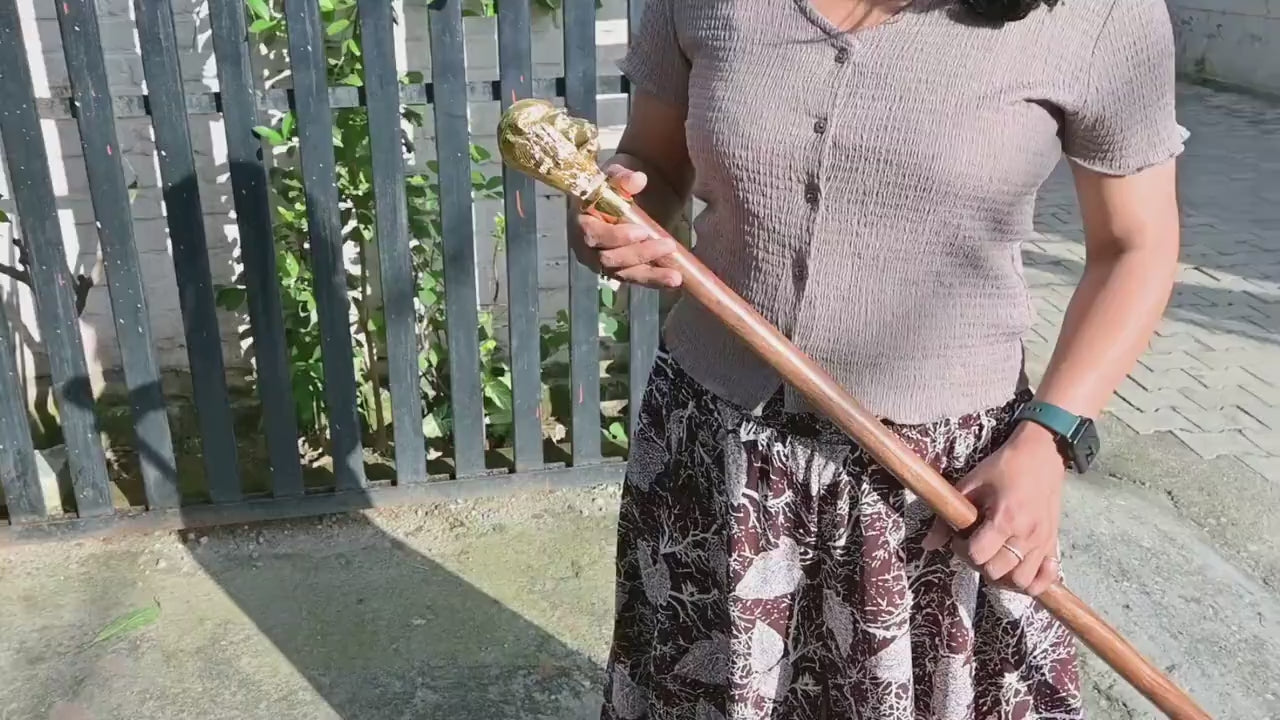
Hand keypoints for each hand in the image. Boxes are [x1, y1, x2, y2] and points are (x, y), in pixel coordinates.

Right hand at [573, 164, 681, 288]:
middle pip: (610, 259)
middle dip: (640, 254)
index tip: (641, 231)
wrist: (615, 200)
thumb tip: (638, 179)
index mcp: (582, 223)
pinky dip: (654, 281)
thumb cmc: (610, 187)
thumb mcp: (614, 176)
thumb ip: (622, 177)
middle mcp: (588, 248)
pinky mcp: (618, 271)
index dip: (616, 237)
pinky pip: (635, 279)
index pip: (594, 235)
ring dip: (651, 275)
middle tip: (667, 245)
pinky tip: (673, 281)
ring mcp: (602, 263)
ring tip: (675, 276)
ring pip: (624, 274)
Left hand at [923, 423, 1066, 596]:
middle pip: (996, 572)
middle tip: (976, 546)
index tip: (960, 537)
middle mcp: (1026, 535)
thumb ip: (946, 518)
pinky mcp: (1053, 543)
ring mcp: (1042, 542)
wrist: (1042, 454)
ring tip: (995, 558)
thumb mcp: (970, 486)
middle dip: (979, 563)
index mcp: (1005, 519)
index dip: (962, 549)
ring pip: (1020, 582)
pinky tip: (1018, 569)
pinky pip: (1045, 579)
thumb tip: (926, 545)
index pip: (977, 555)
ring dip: (1003, 576)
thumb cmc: (1003, 467)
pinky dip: (1032, 582)